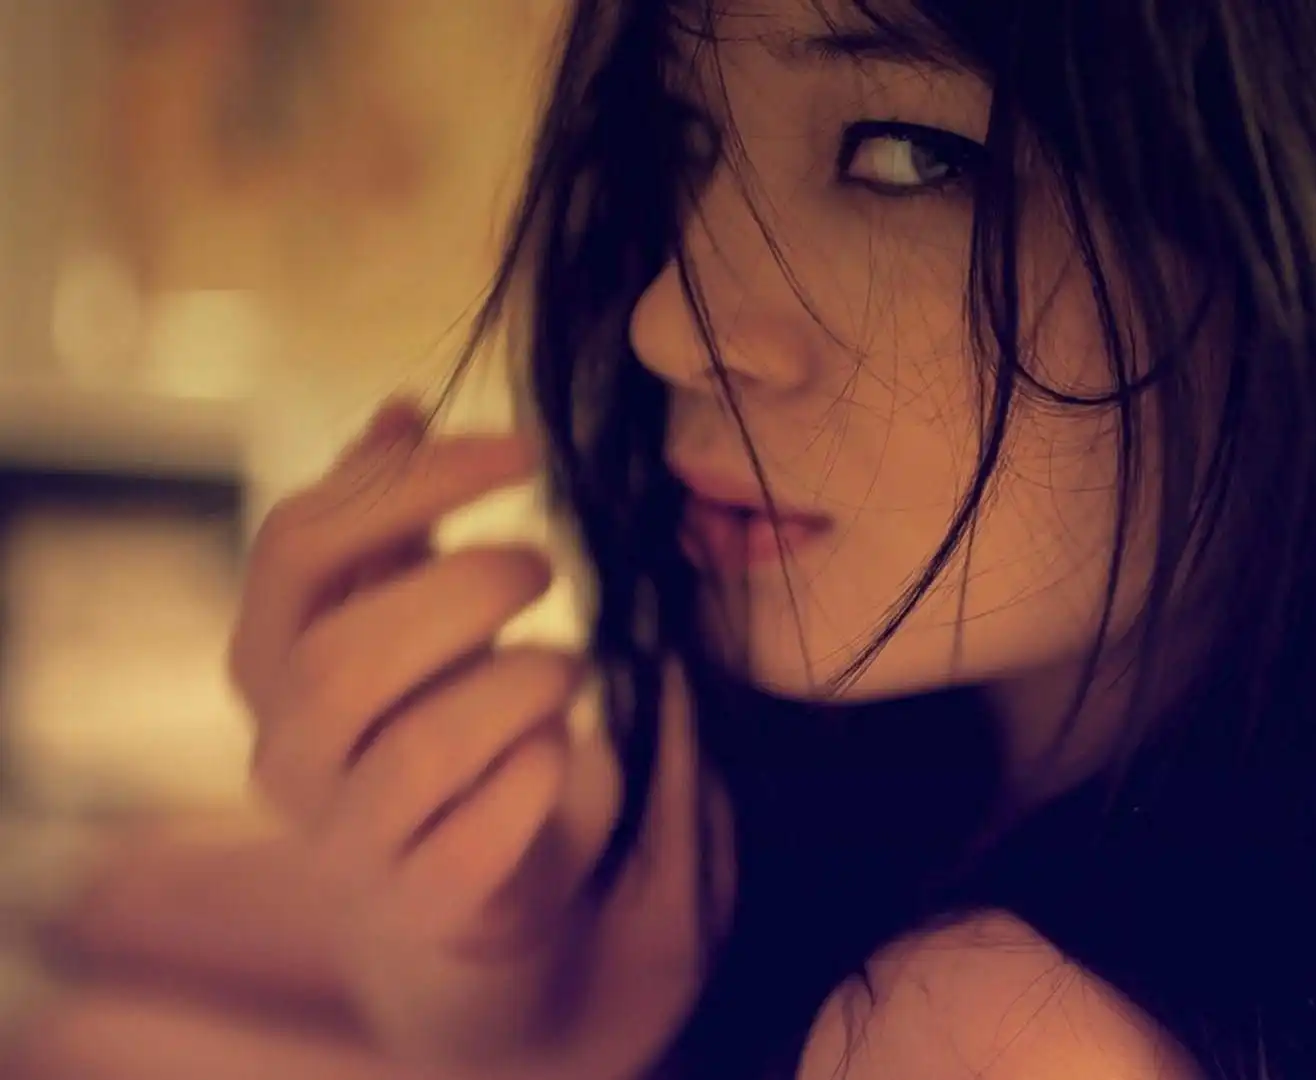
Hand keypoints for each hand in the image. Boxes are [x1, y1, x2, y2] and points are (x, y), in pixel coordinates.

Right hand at [227, 400, 621, 1056]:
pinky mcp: (421, 906)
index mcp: (268, 658)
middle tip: (546, 565)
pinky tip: (560, 748)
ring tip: (571, 664)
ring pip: (412, 756)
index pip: (296, 547)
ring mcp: (344, 841)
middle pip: (337, 660)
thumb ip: (393, 517)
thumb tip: (397, 405)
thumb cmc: (438, 714)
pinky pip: (470, 846)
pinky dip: (530, 783)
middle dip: (459, 594)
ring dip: (515, 688)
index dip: (410, 483)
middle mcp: (285, 753)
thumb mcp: (410, 608)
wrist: (467, 880)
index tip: (523, 450)